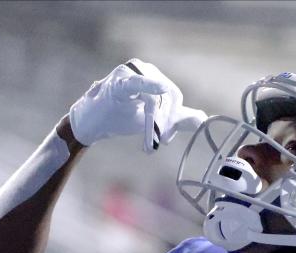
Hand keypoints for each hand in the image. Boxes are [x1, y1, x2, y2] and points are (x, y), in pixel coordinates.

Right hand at [69, 59, 205, 152]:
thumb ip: (177, 118)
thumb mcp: (155, 119)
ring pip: (156, 100)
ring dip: (154, 122)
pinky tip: (161, 88)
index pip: (174, 97)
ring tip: (146, 139)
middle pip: (169, 97)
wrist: (93, 123)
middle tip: (158, 140)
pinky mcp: (118, 82)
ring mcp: (130, 72)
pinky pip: (138, 84)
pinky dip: (150, 88)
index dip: (174, 118)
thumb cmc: (121, 117)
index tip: (165, 138)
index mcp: (154, 76)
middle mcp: (144, 69)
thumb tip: (203, 118)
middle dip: (165, 122)